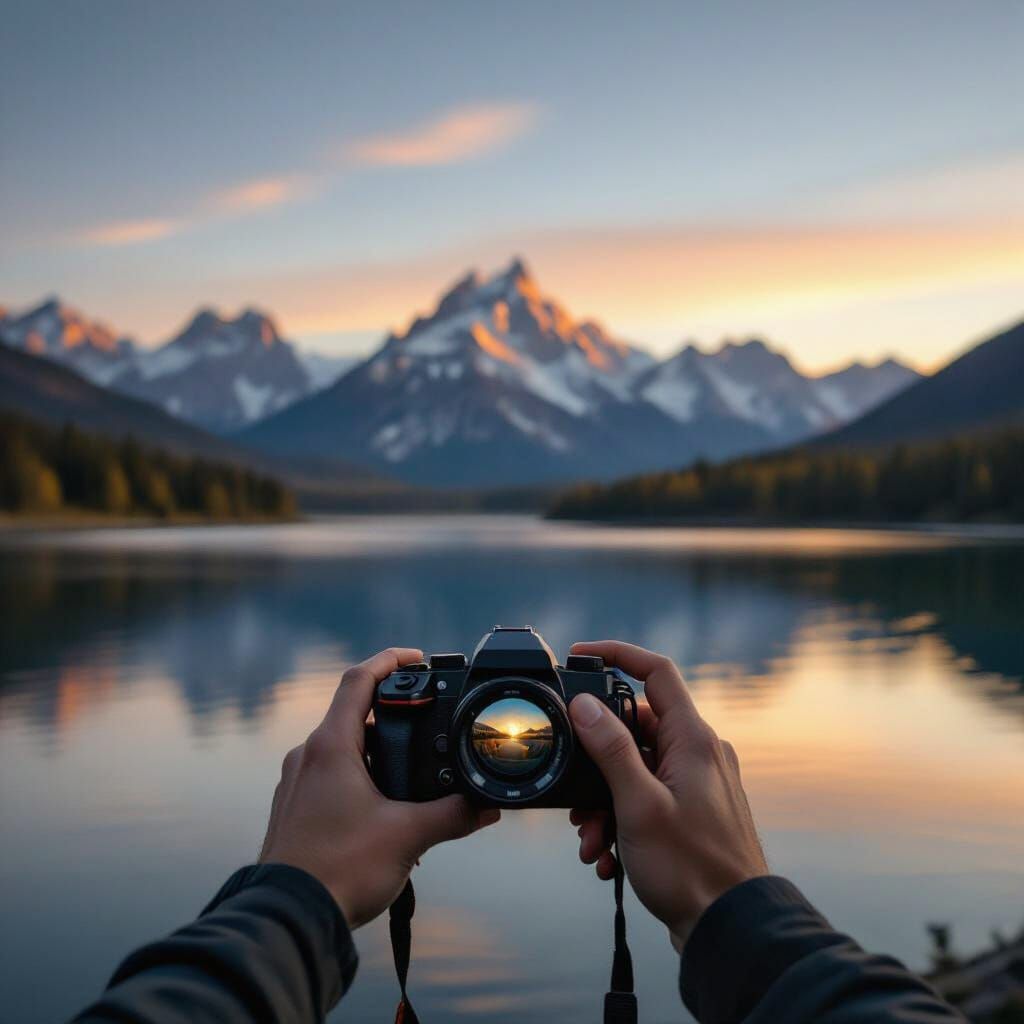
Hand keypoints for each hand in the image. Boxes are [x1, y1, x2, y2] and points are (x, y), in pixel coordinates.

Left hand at [260, 647, 499, 927]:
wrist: (286, 919)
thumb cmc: (339, 870)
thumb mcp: (408, 837)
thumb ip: (453, 814)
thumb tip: (488, 807)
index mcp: (331, 747)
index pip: (359, 680)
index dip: (390, 660)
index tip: (417, 657)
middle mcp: (307, 757)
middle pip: (354, 715)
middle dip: (393, 718)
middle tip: (427, 727)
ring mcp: (296, 784)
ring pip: (342, 750)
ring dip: (377, 755)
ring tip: (412, 783)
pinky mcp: (293, 811)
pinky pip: (330, 779)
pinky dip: (360, 781)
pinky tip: (383, 816)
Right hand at [567, 641, 766, 949]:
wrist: (730, 926)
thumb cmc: (692, 868)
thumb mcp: (638, 804)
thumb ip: (610, 749)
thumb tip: (584, 704)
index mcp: (692, 739)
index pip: (656, 671)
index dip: (618, 654)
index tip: (581, 654)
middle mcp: (699, 752)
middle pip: (635, 727)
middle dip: (597, 760)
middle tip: (577, 797)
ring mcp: (698, 781)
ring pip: (636, 768)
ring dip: (605, 800)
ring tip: (593, 839)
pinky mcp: (693, 809)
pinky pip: (648, 796)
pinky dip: (622, 818)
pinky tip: (609, 855)